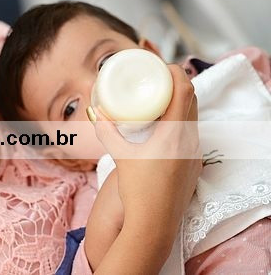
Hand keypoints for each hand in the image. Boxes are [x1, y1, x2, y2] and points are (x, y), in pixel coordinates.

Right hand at [89, 64, 201, 227]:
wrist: (154, 225)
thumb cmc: (137, 190)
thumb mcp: (119, 156)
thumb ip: (107, 132)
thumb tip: (95, 112)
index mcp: (174, 134)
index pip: (183, 91)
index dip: (175, 72)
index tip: (162, 64)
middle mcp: (190, 140)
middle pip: (192, 100)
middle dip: (178, 82)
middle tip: (158, 76)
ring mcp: (195, 153)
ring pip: (193, 117)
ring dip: (181, 101)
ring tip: (160, 96)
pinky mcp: (194, 164)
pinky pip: (191, 132)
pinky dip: (181, 120)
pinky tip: (165, 124)